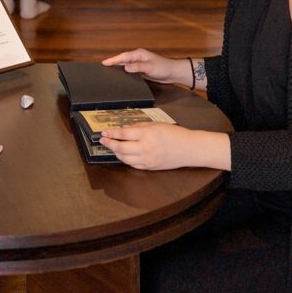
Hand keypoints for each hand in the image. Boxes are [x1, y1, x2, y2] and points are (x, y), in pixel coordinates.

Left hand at [99, 124, 229, 171]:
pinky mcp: (150, 167)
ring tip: (112, 147)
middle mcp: (145, 148)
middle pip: (121, 148)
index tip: (104, 132)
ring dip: (116, 153)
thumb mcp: (156, 125)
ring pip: (124, 159)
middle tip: (103, 140)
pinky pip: (133, 165)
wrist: (188, 149)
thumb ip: (139, 127)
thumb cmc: (174, 134)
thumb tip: (124, 129)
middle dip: (110, 144)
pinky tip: (124, 155)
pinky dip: (126, 160)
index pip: (123, 134)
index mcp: (147, 134)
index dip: (111, 133)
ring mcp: (147, 160)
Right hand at [101, 50, 191, 87]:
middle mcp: (138, 57)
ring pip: (126, 65)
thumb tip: (125, 67)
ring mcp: (139, 63)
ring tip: (108, 71)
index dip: (113, 60)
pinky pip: (130, 70)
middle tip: (102, 67)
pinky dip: (124, 72)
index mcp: (139, 54)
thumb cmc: (163, 68)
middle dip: (113, 62)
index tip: (104, 63)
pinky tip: (120, 76)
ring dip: (118, 67)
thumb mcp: (150, 67)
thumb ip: (138, 67)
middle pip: (123, 60)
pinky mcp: (141, 70)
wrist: (173, 72)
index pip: (123, 56)